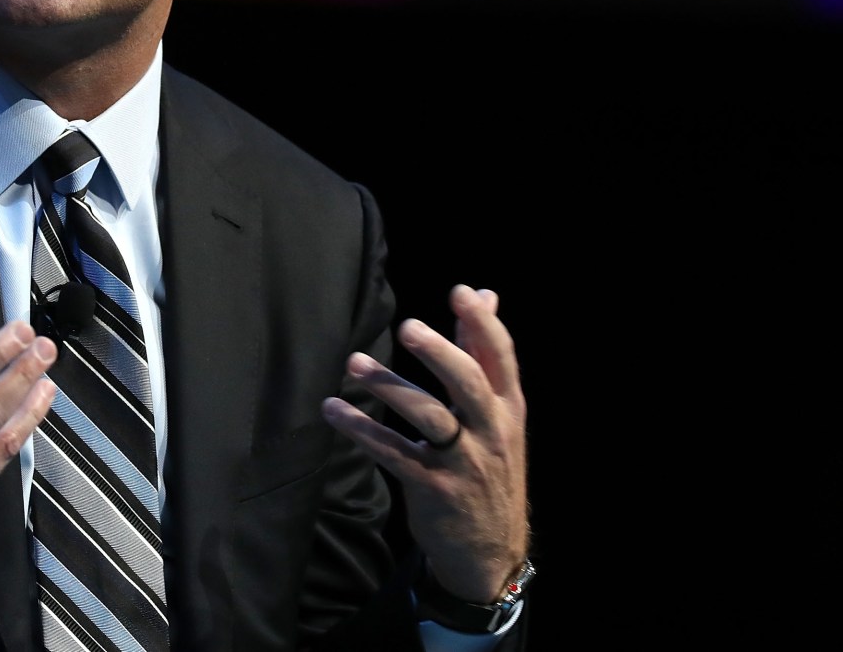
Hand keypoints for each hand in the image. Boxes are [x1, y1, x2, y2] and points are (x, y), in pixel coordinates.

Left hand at [322, 284, 527, 603]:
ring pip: (428, 417)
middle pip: (469, 384)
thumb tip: (485, 294)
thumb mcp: (499, 414)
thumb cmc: (489, 465)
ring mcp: (462, 462)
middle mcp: (491, 432)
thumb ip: (484, 356)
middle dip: (439, 353)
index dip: (483, 325)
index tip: (461, 293)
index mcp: (508, 409)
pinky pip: (393, 453)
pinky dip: (361, 430)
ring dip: (389, 387)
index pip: (501, 359)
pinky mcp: (431, 487)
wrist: (490, 550)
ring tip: (353, 363)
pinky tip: (333, 410)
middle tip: (408, 326)